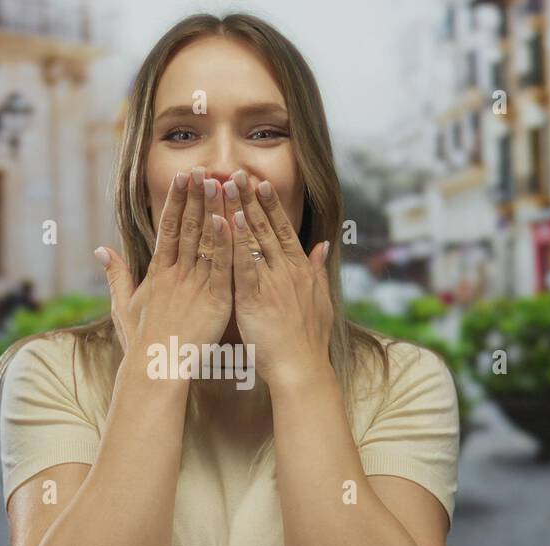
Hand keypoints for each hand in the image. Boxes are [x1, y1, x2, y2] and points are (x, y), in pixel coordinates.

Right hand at [95, 167, 232, 377]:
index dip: (176, 201)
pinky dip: (227, 244)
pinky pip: (222, 267)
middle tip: (202, 167)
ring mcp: (194, 286)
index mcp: (158, 272)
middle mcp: (175, 273)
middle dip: (194, 196)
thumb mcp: (123, 306)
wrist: (154, 370)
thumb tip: (101, 251)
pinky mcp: (214, 301)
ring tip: (219, 182)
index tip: (182, 176)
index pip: (168, 228)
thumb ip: (116, 275)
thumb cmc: (141, 344)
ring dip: (213, 210)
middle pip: (187, 227)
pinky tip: (232, 221)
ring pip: (205, 241)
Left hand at [224, 169, 333, 391]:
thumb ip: (318, 272)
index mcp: (300, 271)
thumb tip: (322, 247)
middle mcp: (287, 270)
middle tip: (238, 172)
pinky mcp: (255, 297)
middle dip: (252, 198)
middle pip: (267, 227)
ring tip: (227, 184)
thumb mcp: (321, 302)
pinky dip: (236, 241)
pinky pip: (244, 264)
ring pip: (254, 239)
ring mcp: (272, 282)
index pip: (284, 230)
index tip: (262, 183)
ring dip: (240, 208)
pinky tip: (229, 219)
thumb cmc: (306, 342)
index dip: (272, 206)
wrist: (302, 369)